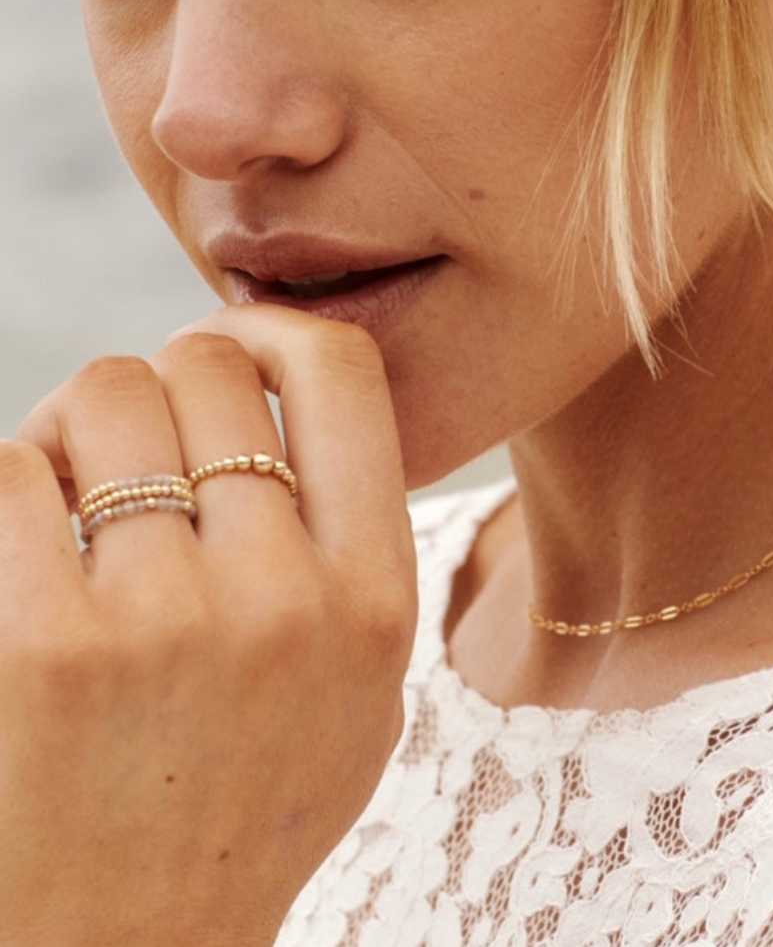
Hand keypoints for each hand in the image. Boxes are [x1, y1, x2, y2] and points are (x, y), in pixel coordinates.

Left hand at [1, 306, 416, 946]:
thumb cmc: (245, 804)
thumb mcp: (363, 694)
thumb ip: (356, 550)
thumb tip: (284, 389)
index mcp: (376, 599)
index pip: (340, 371)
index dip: (270, 328)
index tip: (227, 347)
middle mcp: (284, 599)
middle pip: (207, 365)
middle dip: (159, 378)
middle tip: (131, 435)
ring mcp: (164, 622)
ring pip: (103, 396)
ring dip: (74, 420)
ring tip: (67, 483)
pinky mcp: (42, 647)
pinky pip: (10, 472)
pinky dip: (12, 484)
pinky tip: (25, 541)